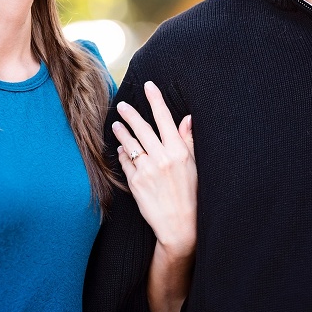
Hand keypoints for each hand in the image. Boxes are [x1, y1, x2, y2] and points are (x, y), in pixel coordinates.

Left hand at [112, 81, 195, 258]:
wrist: (180, 226)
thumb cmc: (192, 195)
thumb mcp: (195, 166)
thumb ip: (188, 140)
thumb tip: (186, 118)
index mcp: (178, 151)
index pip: (165, 118)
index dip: (156, 99)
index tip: (148, 85)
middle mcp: (162, 158)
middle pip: (142, 128)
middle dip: (130, 114)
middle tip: (121, 105)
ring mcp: (146, 170)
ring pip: (129, 144)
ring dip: (121, 132)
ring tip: (116, 125)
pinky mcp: (135, 182)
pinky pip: (125, 162)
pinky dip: (122, 155)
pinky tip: (120, 150)